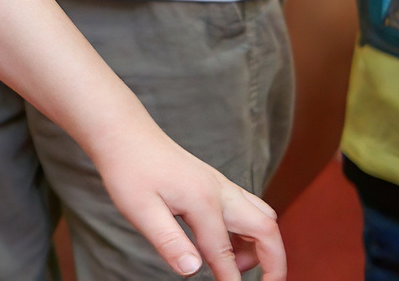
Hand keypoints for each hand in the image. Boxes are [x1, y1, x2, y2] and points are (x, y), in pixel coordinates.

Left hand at [92, 130, 284, 280]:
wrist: (123, 132)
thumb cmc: (128, 169)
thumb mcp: (140, 210)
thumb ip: (169, 242)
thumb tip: (193, 271)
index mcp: (203, 201)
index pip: (225, 253)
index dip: (230, 280)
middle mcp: (220, 191)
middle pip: (266, 229)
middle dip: (274, 262)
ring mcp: (220, 185)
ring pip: (261, 216)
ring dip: (261, 244)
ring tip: (236, 266)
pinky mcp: (214, 183)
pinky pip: (247, 208)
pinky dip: (248, 231)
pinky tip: (224, 245)